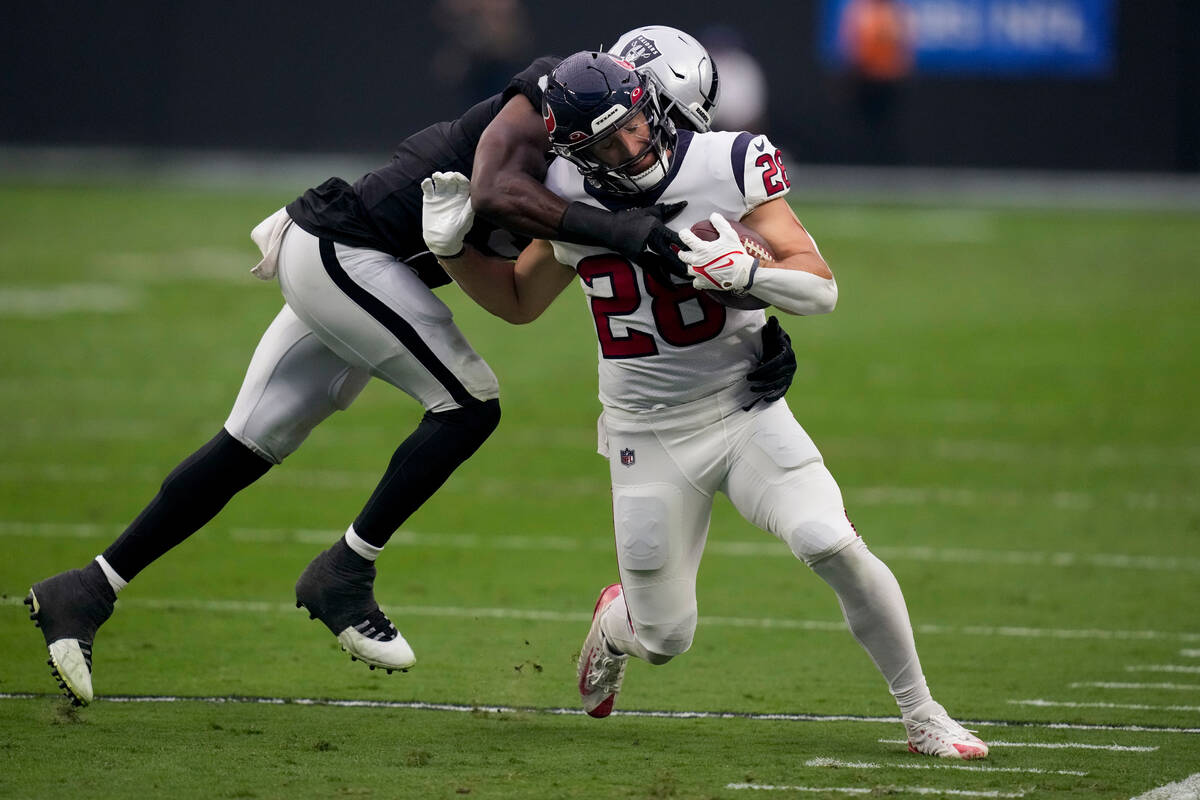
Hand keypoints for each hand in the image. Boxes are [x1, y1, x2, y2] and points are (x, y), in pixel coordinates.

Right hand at [420, 171, 474, 257]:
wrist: (441, 241)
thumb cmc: (456, 232)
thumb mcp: (465, 220)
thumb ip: (469, 208)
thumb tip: (475, 196)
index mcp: (462, 199)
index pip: (463, 184)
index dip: (460, 178)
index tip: (457, 176)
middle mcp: (451, 195)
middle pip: (451, 181)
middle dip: (450, 176)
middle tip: (448, 177)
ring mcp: (440, 197)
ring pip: (440, 182)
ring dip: (439, 176)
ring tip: (437, 176)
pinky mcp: (430, 200)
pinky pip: (428, 189)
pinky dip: (427, 183)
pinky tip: (428, 182)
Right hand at [559, 201, 688, 276]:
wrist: (611, 229)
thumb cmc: (632, 218)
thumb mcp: (651, 211)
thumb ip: (668, 210)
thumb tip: (684, 203)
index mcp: (655, 228)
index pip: (674, 238)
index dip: (686, 245)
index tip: (698, 250)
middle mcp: (651, 242)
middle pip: (670, 255)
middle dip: (683, 264)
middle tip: (696, 271)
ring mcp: (645, 253)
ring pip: (664, 267)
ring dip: (675, 275)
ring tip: (688, 281)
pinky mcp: (641, 261)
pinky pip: (655, 273)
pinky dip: (664, 280)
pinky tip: (673, 287)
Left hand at [677, 213, 758, 293]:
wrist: (742, 273)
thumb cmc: (736, 254)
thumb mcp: (730, 235)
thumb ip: (720, 224)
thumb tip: (713, 216)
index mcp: (701, 249)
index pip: (686, 238)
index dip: (683, 233)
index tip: (684, 232)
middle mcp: (697, 262)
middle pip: (682, 255)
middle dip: (684, 251)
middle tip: (688, 250)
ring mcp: (699, 274)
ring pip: (688, 269)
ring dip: (691, 265)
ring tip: (696, 263)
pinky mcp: (704, 283)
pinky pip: (695, 282)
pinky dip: (697, 279)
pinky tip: (701, 276)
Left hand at [745, 316, 795, 405]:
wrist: (780, 350)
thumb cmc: (774, 342)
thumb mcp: (773, 334)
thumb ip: (773, 327)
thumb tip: (773, 317)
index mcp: (787, 355)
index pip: (775, 365)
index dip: (763, 370)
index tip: (751, 374)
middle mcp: (791, 366)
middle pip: (776, 376)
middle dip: (762, 380)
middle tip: (749, 381)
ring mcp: (790, 376)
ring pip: (778, 385)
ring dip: (765, 389)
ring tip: (752, 389)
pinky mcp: (787, 383)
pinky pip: (782, 391)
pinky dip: (774, 396)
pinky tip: (764, 400)